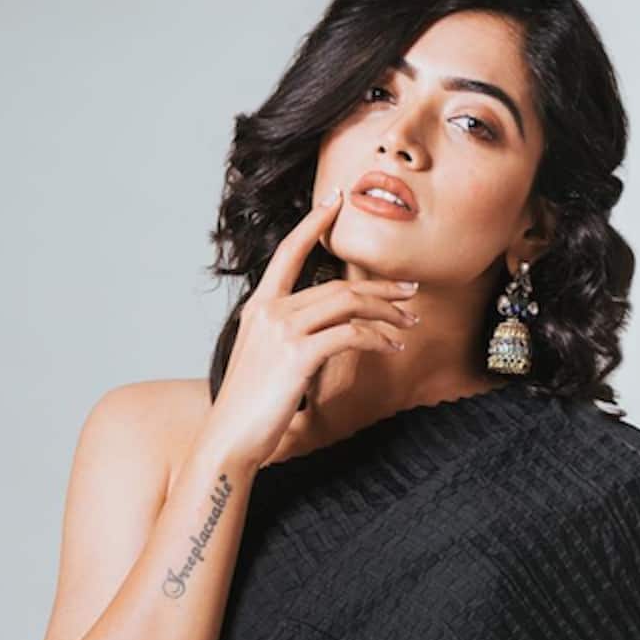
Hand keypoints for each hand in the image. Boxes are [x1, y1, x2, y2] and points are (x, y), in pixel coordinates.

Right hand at [201, 188, 419, 473]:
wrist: (229, 438)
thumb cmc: (249, 408)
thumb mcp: (264, 362)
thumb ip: (288, 338)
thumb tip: (321, 333)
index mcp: (259, 308)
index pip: (288, 252)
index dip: (314, 223)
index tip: (337, 200)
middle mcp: (269, 311)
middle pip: (335, 285)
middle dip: (379, 288)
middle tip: (409, 292)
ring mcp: (282, 331)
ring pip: (347, 304)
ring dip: (386, 311)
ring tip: (409, 321)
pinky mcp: (297, 355)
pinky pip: (350, 334)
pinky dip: (377, 337)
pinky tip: (392, 345)